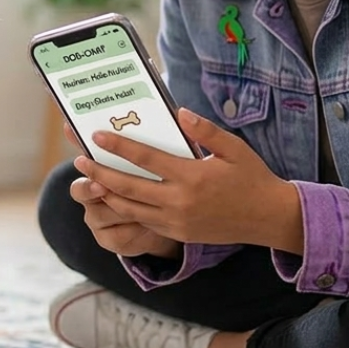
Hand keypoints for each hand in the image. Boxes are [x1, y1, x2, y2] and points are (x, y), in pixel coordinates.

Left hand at [74, 108, 304, 251]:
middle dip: (100, 173)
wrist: (269, 218)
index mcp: (192, 177)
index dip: (118, 147)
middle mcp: (179, 202)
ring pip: (131, 209)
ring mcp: (177, 222)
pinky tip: (114, 198)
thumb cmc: (252, 178)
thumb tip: (180, 112)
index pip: (146, 159)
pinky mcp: (178, 234)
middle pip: (128, 187)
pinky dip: (126, 210)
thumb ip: (205, 131)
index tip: (97, 137)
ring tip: (89, 180)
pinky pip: (145, 222)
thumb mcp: (234, 148)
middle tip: (80, 160)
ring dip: (107, 194)